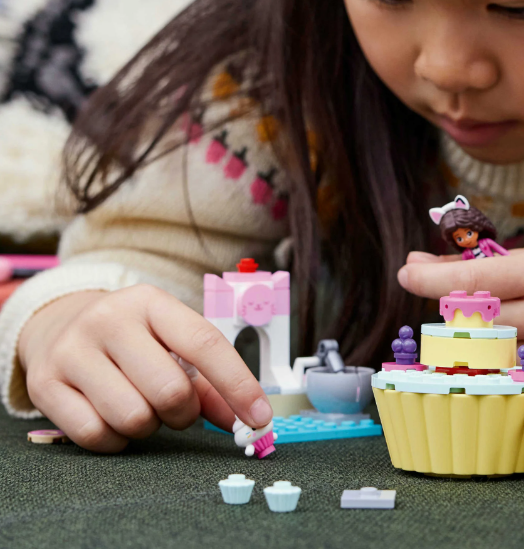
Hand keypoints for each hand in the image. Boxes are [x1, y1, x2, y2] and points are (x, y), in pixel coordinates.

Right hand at [18, 285, 271, 452]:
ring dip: (148, 426)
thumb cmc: (131, 338)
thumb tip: (246, 417)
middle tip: (177, 409)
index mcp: (151, 302)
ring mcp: (73, 350)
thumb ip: (210, 381)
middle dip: (183, 413)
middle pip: (169, 391)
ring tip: (141, 406)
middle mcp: (110, 319)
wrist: (58, 323)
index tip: (259, 416)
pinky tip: (111, 417)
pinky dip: (115, 439)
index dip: (237, 384)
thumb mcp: (170, 341)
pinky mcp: (45, 384)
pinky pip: (96, 435)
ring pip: (133, 418)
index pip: (203, 343)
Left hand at [398, 247, 523, 363]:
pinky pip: (513, 382)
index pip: (472, 280)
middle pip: (473, 323)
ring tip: (468, 333)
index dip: (429, 279)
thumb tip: (414, 262)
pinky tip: (487, 360)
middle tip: (445, 310)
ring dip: (465, 347)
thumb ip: (474, 266)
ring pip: (488, 357)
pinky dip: (492, 371)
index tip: (406, 274)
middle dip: (448, 317)